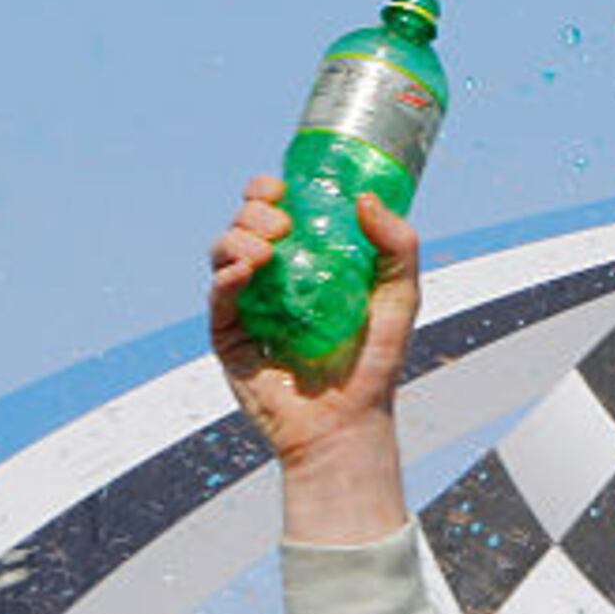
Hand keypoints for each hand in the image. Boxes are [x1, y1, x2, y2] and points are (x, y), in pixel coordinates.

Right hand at [210, 178, 420, 507]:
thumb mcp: (398, 299)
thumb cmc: (373, 366)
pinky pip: (217, 297)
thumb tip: (363, 197)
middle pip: (242, 225)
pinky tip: (246, 271)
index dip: (267, 192)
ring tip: (266, 252)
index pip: (272, 212)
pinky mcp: (228, 338)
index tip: (281, 189)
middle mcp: (269, 279)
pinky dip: (226, 276)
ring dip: (237, 238)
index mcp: (301, 262)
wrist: (347, 425)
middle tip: (281, 224)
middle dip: (253, 211)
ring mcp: (245, 307)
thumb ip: (397, 247)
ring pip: (222, 252)